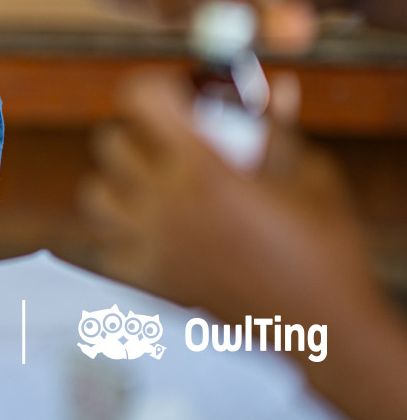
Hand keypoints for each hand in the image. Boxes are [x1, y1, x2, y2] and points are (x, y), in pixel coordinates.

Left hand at [80, 69, 406, 419]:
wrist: (325, 332)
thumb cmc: (324, 254)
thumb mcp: (308, 179)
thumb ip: (279, 130)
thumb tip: (278, 90)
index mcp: (202, 169)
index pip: (140, 101)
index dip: (154, 87)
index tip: (175, 93)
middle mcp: (164, 204)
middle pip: (109, 142)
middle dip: (138, 132)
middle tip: (166, 140)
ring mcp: (151, 245)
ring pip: (95, 196)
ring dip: (118, 183)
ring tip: (151, 186)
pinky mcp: (150, 283)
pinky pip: (109, 249)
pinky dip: (124, 239)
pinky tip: (155, 236)